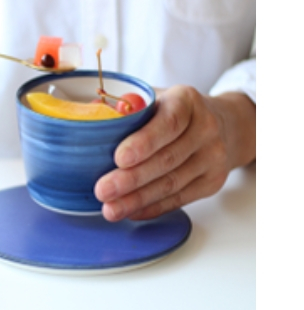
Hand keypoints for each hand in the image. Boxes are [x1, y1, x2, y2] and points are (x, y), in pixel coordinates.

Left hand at [94, 86, 255, 220]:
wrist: (221, 125)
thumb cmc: (172, 112)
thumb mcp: (153, 98)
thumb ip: (125, 107)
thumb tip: (88, 113)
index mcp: (186, 101)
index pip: (168, 123)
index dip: (144, 142)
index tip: (119, 158)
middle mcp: (206, 128)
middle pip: (167, 159)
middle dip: (131, 179)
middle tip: (103, 190)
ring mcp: (212, 156)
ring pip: (172, 183)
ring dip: (137, 199)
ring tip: (110, 208)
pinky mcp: (212, 181)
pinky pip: (180, 198)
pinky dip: (153, 207)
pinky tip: (131, 211)